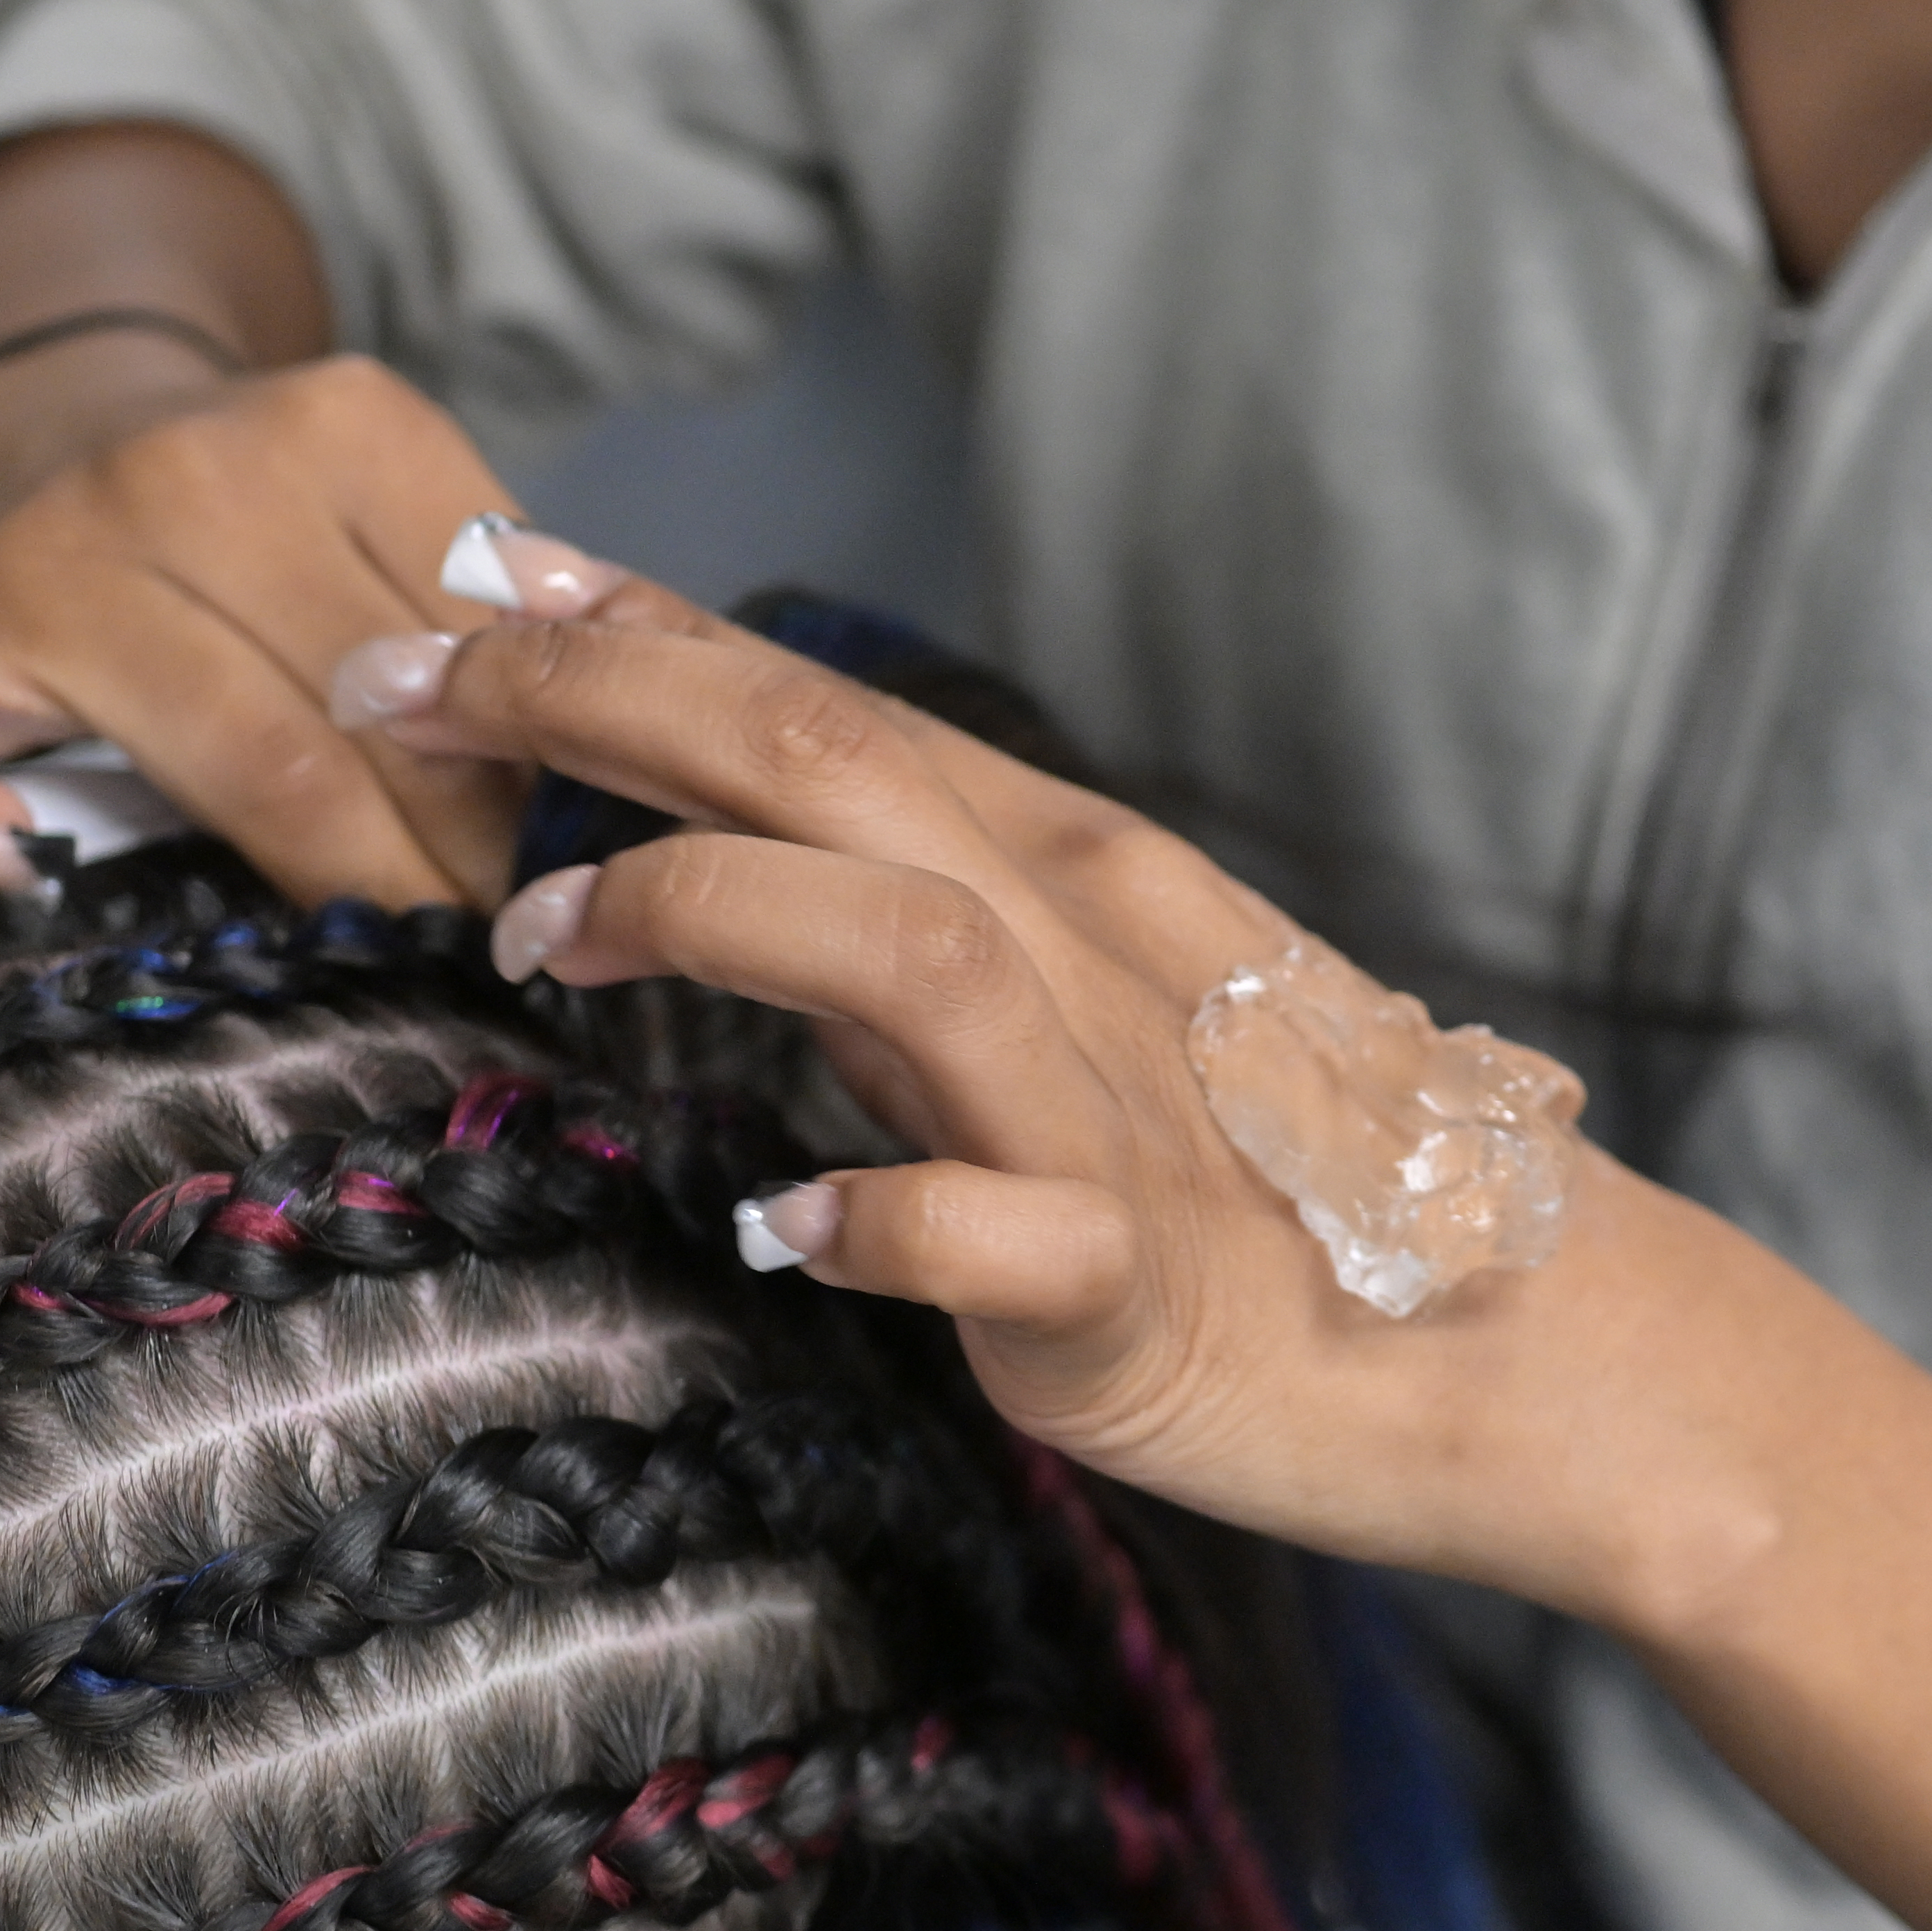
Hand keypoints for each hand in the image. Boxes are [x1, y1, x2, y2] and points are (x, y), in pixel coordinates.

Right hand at [0, 357, 580, 908]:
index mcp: (341, 426)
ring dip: (331, 882)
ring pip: (224, 762)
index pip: (478, 654)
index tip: (559, 867)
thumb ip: (506, 608)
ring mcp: (43, 546)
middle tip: (498, 937)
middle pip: (361, 731)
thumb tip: (594, 776)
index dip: (532, 786)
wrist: (71, 402)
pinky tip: (14, 863)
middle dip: (452, 862)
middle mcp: (190, 470)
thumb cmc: (271, 513)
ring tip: (394, 936)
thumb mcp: (408, 506)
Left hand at [343, 578, 1730, 1608]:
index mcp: (1071, 877)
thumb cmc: (1293, 1193)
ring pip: (904, 944)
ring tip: (536, 936)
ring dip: (703, 909)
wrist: (1532, 1355)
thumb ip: (914, 952)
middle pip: (831, 767)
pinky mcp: (1140, 1288)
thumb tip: (734, 888)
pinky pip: (1000, 1231)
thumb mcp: (1084, 1023)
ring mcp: (1119, 1112)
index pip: (829, 711)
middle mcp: (1089, 952)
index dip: (644, 633)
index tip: (475, 575)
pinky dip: (884, 1210)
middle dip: (602, 703)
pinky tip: (779, 1218)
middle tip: (399, 681)